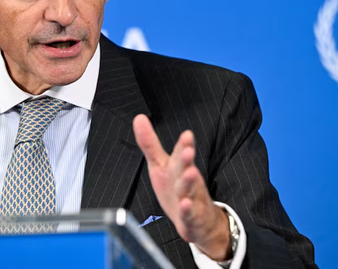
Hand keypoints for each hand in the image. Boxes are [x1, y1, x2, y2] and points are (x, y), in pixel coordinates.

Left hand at [133, 114, 230, 260]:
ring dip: (189, 181)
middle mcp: (186, 180)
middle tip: (188, 150)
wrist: (198, 220)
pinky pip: (188, 213)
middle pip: (185, 168)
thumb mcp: (160, 164)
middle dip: (186, 159)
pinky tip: (185, 204)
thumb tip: (138, 117)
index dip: (184, 144)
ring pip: (188, 189)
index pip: (181, 153)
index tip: (187, 134)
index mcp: (178, 166)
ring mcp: (190, 198)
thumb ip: (149, 143)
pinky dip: (187, 209)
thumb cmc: (176, 187)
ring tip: (190, 172)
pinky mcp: (189, 217)